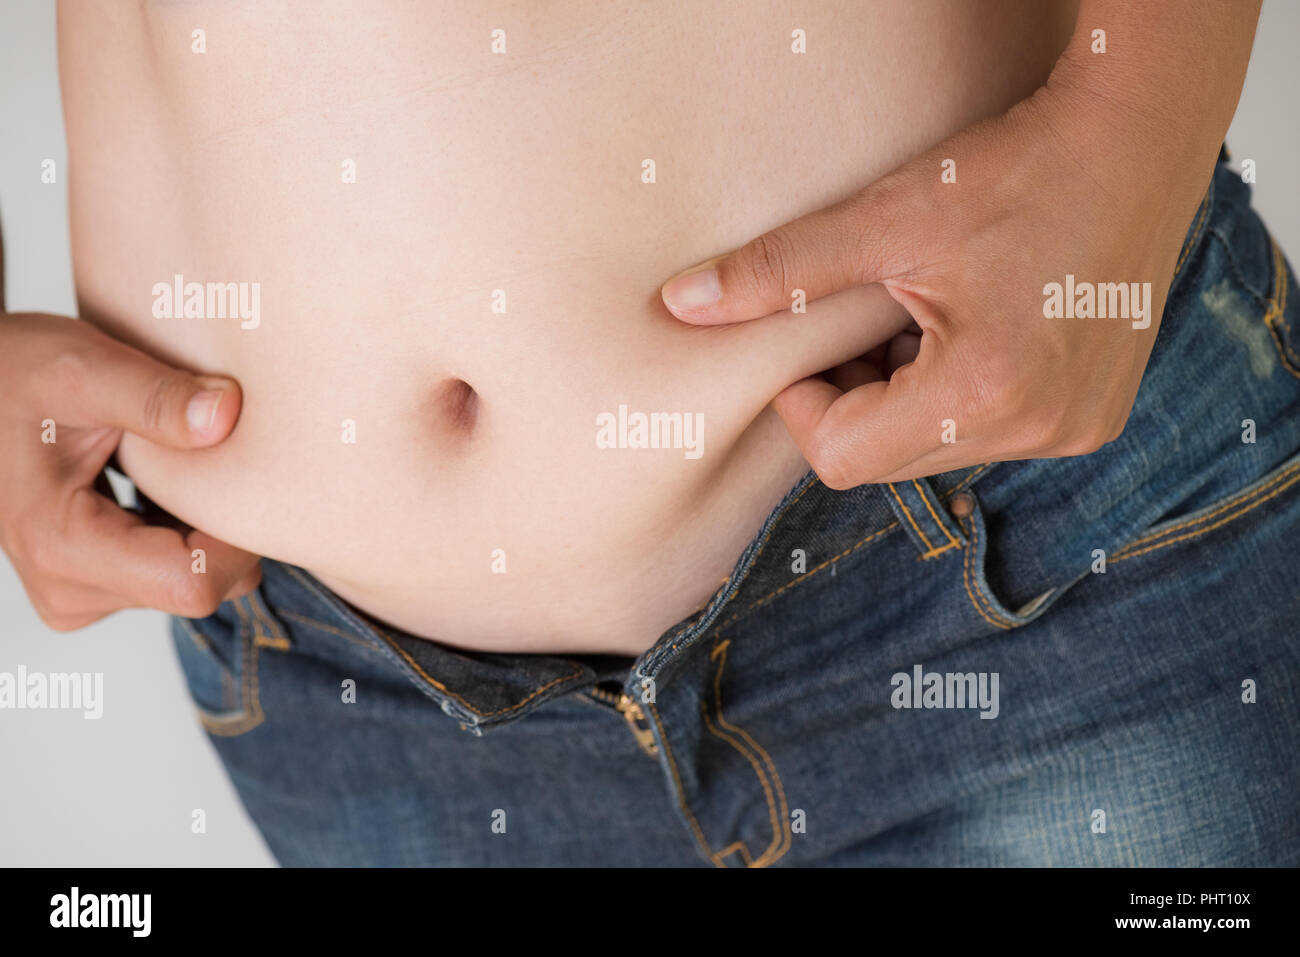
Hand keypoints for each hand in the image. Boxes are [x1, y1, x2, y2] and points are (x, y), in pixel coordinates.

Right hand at [0, 311, 261, 628]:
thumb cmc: (13, 371)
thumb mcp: (82, 366)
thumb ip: (156, 395)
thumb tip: (226, 414)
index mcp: (61, 547)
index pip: (192, 584)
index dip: (237, 538)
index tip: (244, 477)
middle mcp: (67, 589)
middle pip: (198, 588)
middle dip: (224, 528)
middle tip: (212, 456)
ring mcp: (78, 593)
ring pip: (192, 582)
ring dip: (203, 525)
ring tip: (177, 464)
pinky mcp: (92, 584)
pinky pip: (173, 573)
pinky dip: (184, 528)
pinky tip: (165, 482)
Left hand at [659, 78, 1216, 488]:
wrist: (1137, 139)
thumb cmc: (1015, 169)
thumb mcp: (885, 218)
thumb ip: (778, 272)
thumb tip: (678, 306)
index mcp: (985, 392)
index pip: (842, 458)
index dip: (805, 402)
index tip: (816, 337)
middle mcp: (1040, 430)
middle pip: (889, 459)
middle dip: (855, 399)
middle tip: (868, 315)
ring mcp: (1075, 430)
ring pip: (935, 449)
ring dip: (905, 397)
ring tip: (926, 313)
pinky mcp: (1093, 418)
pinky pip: (987, 433)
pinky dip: (956, 395)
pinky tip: (970, 328)